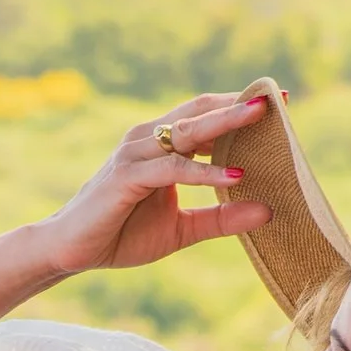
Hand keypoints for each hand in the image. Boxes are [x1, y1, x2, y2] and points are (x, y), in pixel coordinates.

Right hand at [39, 93, 273, 282]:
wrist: (70, 251)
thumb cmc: (121, 234)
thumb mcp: (182, 229)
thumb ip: (221, 218)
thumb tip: (268, 211)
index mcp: (160, 146)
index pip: (204, 116)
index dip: (239, 108)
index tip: (279, 103)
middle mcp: (148, 140)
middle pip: (199, 112)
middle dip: (238, 105)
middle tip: (277, 99)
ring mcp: (135, 155)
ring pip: (187, 132)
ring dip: (226, 124)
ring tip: (262, 119)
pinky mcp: (126, 177)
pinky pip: (173, 169)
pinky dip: (204, 172)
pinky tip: (235, 177)